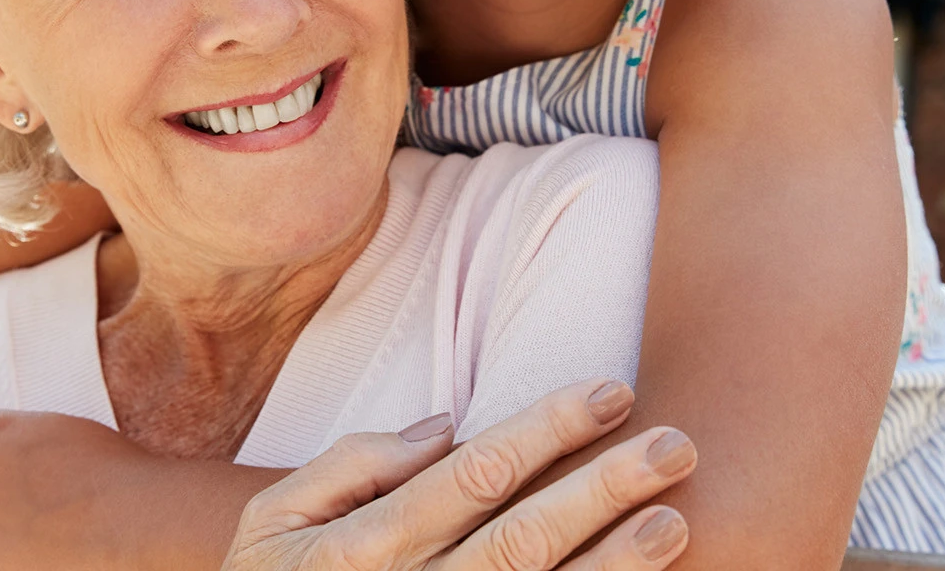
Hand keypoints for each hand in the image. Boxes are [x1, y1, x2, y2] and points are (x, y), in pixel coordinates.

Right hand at [224, 378, 694, 569]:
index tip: (612, 392)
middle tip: (677, 445)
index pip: (475, 474)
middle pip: (524, 538)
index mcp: (362, 549)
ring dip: (616, 566)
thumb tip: (443, 427)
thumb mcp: (268, 525)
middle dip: (603, 488)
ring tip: (675, 520)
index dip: (548, 429)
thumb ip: (346, 467)